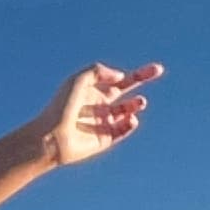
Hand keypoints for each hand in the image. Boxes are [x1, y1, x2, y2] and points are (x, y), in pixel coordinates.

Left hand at [34, 59, 160, 168]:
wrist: (52, 137)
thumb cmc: (61, 107)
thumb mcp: (77, 80)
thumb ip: (99, 72)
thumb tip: (121, 77)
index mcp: (93, 91)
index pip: (120, 80)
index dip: (139, 74)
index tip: (156, 70)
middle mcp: (100, 106)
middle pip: (127, 92)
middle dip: (143, 81)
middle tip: (157, 71)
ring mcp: (103, 122)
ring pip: (127, 112)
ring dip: (135, 105)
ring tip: (138, 103)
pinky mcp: (105, 139)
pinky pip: (124, 130)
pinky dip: (131, 123)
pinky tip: (130, 119)